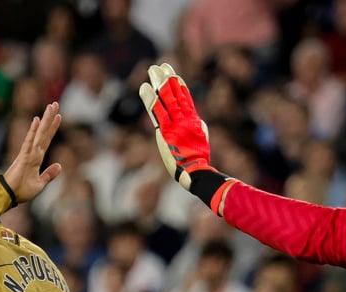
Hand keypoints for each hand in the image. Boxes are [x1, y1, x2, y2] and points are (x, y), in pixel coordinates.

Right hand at [1, 102, 62, 203]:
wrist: (10, 197)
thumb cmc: (22, 191)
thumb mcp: (40, 183)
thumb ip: (49, 174)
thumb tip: (60, 165)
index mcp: (37, 158)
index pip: (46, 139)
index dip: (53, 128)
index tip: (59, 116)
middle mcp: (33, 152)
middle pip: (44, 132)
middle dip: (50, 118)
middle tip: (55, 103)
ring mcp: (28, 153)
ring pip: (38, 133)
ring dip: (45, 120)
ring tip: (51, 107)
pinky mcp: (23, 157)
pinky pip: (29, 142)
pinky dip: (33, 132)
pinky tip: (36, 120)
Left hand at [139, 64, 233, 211]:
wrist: (195, 172)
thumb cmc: (197, 161)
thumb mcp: (201, 140)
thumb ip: (197, 128)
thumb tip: (198, 121)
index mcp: (194, 121)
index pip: (185, 98)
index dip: (179, 85)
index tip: (174, 74)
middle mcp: (185, 119)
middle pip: (175, 94)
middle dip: (167, 78)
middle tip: (160, 66)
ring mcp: (175, 123)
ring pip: (165, 98)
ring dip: (158, 82)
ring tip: (152, 70)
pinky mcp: (166, 130)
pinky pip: (156, 111)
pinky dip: (150, 98)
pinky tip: (144, 87)